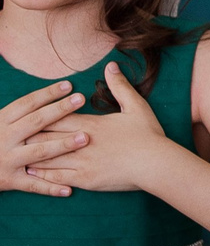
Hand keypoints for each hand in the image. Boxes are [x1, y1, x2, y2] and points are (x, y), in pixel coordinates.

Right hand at [0, 80, 87, 196]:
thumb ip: (21, 113)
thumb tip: (51, 93)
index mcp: (2, 122)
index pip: (27, 104)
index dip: (47, 94)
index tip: (68, 85)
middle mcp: (5, 139)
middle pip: (36, 122)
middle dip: (59, 110)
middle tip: (81, 99)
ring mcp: (8, 160)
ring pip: (39, 152)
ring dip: (63, 145)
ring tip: (85, 138)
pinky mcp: (10, 180)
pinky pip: (33, 185)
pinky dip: (50, 188)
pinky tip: (68, 190)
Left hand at [29, 63, 177, 195]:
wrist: (155, 163)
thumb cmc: (148, 135)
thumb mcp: (136, 106)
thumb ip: (120, 86)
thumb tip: (111, 66)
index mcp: (91, 124)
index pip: (57, 117)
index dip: (42, 116)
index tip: (30, 115)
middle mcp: (81, 142)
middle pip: (46, 136)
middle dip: (30, 135)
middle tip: (17, 135)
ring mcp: (81, 162)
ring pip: (47, 157)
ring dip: (32, 155)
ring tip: (19, 153)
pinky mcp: (84, 179)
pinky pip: (56, 177)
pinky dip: (42, 174)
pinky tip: (33, 172)